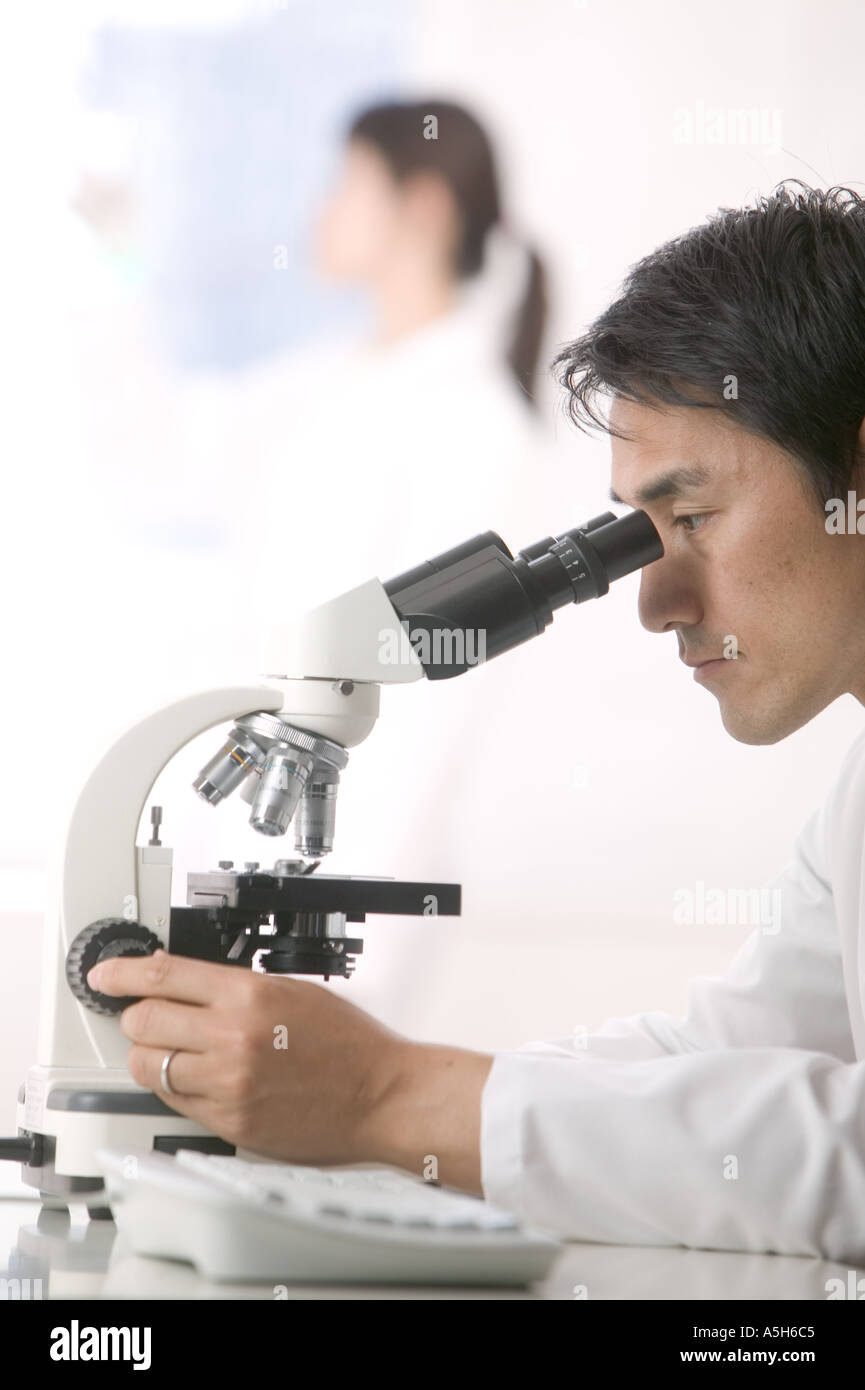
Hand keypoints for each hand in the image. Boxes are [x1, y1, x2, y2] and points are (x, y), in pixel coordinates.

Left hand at [87, 949, 408, 1166]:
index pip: (163, 975)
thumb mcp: (292, 990)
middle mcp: (233, 1038)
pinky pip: (175, 1102)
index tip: (106, 975)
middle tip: (145, 1015)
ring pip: (148, 1066)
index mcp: (250, 996)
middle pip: (143, 1021)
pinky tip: (200, 1079)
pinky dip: (177, 1088)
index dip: (122, 973)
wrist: (380, 1095)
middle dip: (137, 1016)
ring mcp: (228, 1084)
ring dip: (151, 1056)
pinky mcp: (228, 1122)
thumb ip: (234, 987)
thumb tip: (184, 983)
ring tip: (174, 1052)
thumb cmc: (347, 1044)